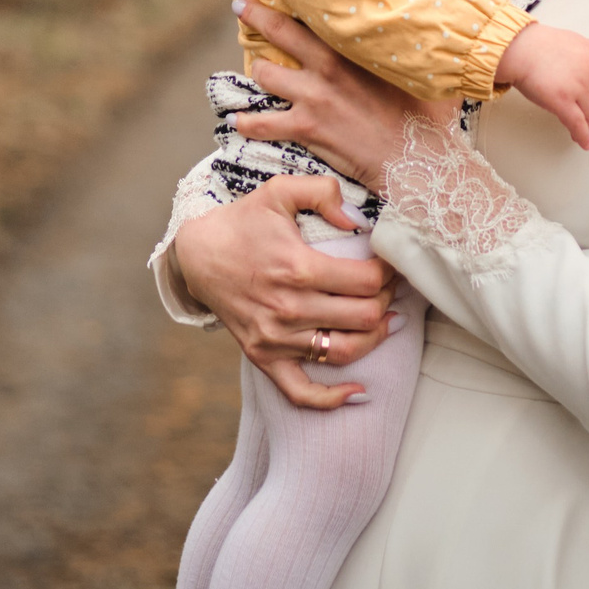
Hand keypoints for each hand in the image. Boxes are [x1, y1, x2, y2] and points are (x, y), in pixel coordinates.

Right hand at [170, 174, 399, 408]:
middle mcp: (289, 308)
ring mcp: (276, 338)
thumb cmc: (244, 222)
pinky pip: (301, 392)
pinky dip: (332, 398)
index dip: (389, 273)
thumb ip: (322, 191)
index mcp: (298, 268)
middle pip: (363, 317)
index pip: (366, 281)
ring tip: (387, 321)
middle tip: (390, 288)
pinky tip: (359, 391)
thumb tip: (357, 219)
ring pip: (345, 352)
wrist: (197, 255)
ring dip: (375, 338)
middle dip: (386, 301)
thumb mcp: (279, 190)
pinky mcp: (263, 357)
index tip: (391, 264)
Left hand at [227, 0, 453, 190]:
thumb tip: (449, 20)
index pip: (320, 13)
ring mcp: (314, 97)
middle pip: (280, 31)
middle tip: (242, 6)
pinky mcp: (306, 128)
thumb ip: (421, 48)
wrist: (419, 161)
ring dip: (260, 72)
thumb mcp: (429, 73)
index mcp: (357, 48)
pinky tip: (239, 121)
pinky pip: (263, 123)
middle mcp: (329, 66)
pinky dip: (249, 122)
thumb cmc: (430, 118)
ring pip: (266, 73)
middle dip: (257, 16)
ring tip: (255, 70)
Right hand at [493, 21, 588, 148]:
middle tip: (585, 110)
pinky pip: (577, 125)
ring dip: (585, 122)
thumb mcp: (577, 40)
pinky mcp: (563, 103)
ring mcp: (578, 89)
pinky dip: (582, 136)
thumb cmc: (542, 43)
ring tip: (580, 125)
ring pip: (588, 114)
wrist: (520, 49)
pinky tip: (584, 142)